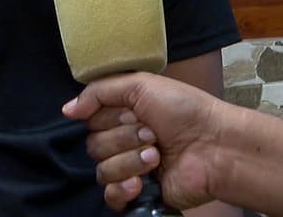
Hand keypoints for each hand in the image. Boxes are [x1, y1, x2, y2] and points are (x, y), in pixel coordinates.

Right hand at [62, 72, 228, 211]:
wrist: (215, 145)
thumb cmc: (184, 109)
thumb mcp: (141, 85)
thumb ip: (99, 92)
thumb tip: (67, 110)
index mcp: (122, 116)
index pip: (90, 121)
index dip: (110, 119)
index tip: (134, 114)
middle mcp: (123, 142)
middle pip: (94, 146)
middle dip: (123, 138)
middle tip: (152, 134)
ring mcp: (130, 170)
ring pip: (102, 170)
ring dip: (130, 161)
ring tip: (157, 156)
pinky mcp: (139, 195)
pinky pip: (110, 197)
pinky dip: (122, 189)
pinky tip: (140, 183)